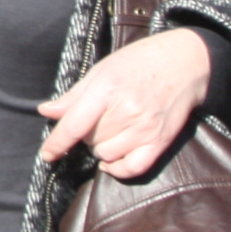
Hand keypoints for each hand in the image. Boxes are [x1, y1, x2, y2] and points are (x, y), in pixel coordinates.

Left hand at [38, 27, 212, 178]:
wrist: (184, 62)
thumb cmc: (138, 62)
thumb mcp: (101, 70)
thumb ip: (74, 96)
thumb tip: (46, 112)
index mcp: (106, 90)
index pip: (74, 126)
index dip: (56, 144)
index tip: (46, 155)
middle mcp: (127, 111)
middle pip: (90, 141)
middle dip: (84, 136)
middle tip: (95, 120)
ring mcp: (145, 128)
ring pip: (107, 155)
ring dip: (100, 149)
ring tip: (108, 132)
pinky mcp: (161, 141)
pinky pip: (133, 168)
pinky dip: (118, 169)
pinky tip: (112, 160)